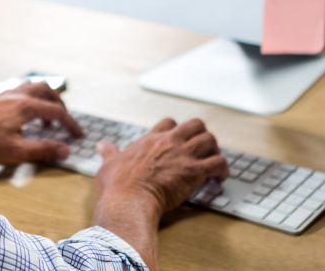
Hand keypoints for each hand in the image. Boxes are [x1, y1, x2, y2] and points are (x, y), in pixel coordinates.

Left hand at [0, 81, 82, 163]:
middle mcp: (16, 95)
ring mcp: (3, 94)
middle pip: (47, 91)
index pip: (56, 111)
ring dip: (44, 100)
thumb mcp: (17, 151)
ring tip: (44, 119)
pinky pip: (18, 91)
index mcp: (25, 106)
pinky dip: (28, 99)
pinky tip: (22, 116)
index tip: (77, 134)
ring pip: (31, 87)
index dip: (70, 123)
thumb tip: (65, 150)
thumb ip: (44, 149)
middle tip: (64, 122)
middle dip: (59, 105)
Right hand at [91, 118, 227, 270]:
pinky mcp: (194, 171)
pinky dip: (223, 169)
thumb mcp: (108, 165)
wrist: (128, 202)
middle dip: (201, 134)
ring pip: (210, 139)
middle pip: (194, 124)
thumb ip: (108, 153)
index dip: (176, 130)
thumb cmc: (118, 187)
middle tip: (202, 147)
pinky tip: (220, 177)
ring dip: (214, 149)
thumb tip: (101, 146)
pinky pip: (218, 163)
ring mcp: (182, 155)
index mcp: (150, 140)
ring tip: (213, 161)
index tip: (179, 140)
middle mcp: (168, 142)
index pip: (169, 123)